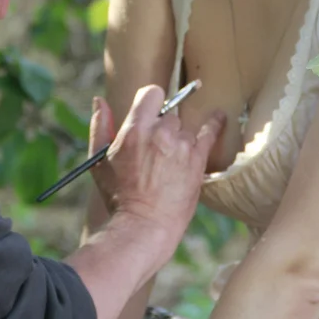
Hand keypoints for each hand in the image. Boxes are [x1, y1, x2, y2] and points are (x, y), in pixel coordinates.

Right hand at [90, 86, 224, 249]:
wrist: (145, 225)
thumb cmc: (119, 196)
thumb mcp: (100, 160)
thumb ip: (100, 127)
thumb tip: (99, 100)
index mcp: (135, 129)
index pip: (151, 93)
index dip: (150, 102)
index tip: (151, 113)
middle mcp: (160, 132)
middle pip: (168, 114)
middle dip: (162, 128)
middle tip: (156, 151)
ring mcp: (181, 144)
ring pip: (184, 128)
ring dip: (178, 139)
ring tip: (172, 160)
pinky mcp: (197, 158)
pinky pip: (210, 133)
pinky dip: (215, 124)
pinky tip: (219, 117)